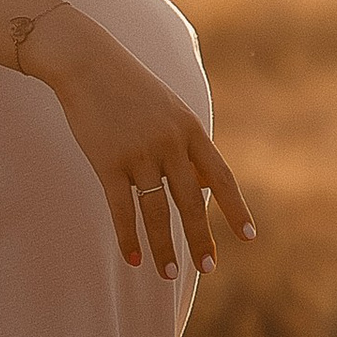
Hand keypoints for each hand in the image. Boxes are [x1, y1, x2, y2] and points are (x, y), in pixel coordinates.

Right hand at [26, 5, 255, 279]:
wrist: (87, 61)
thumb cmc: (131, 89)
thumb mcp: (169, 111)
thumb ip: (188, 148)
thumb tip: (206, 187)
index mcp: (190, 130)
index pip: (221, 177)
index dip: (235, 209)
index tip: (249, 237)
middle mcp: (170, 142)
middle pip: (192, 201)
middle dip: (201, 238)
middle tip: (209, 267)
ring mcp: (139, 152)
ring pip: (157, 211)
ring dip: (164, 246)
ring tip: (170, 274)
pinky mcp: (108, 161)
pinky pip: (122, 208)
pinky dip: (129, 236)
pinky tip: (132, 259)